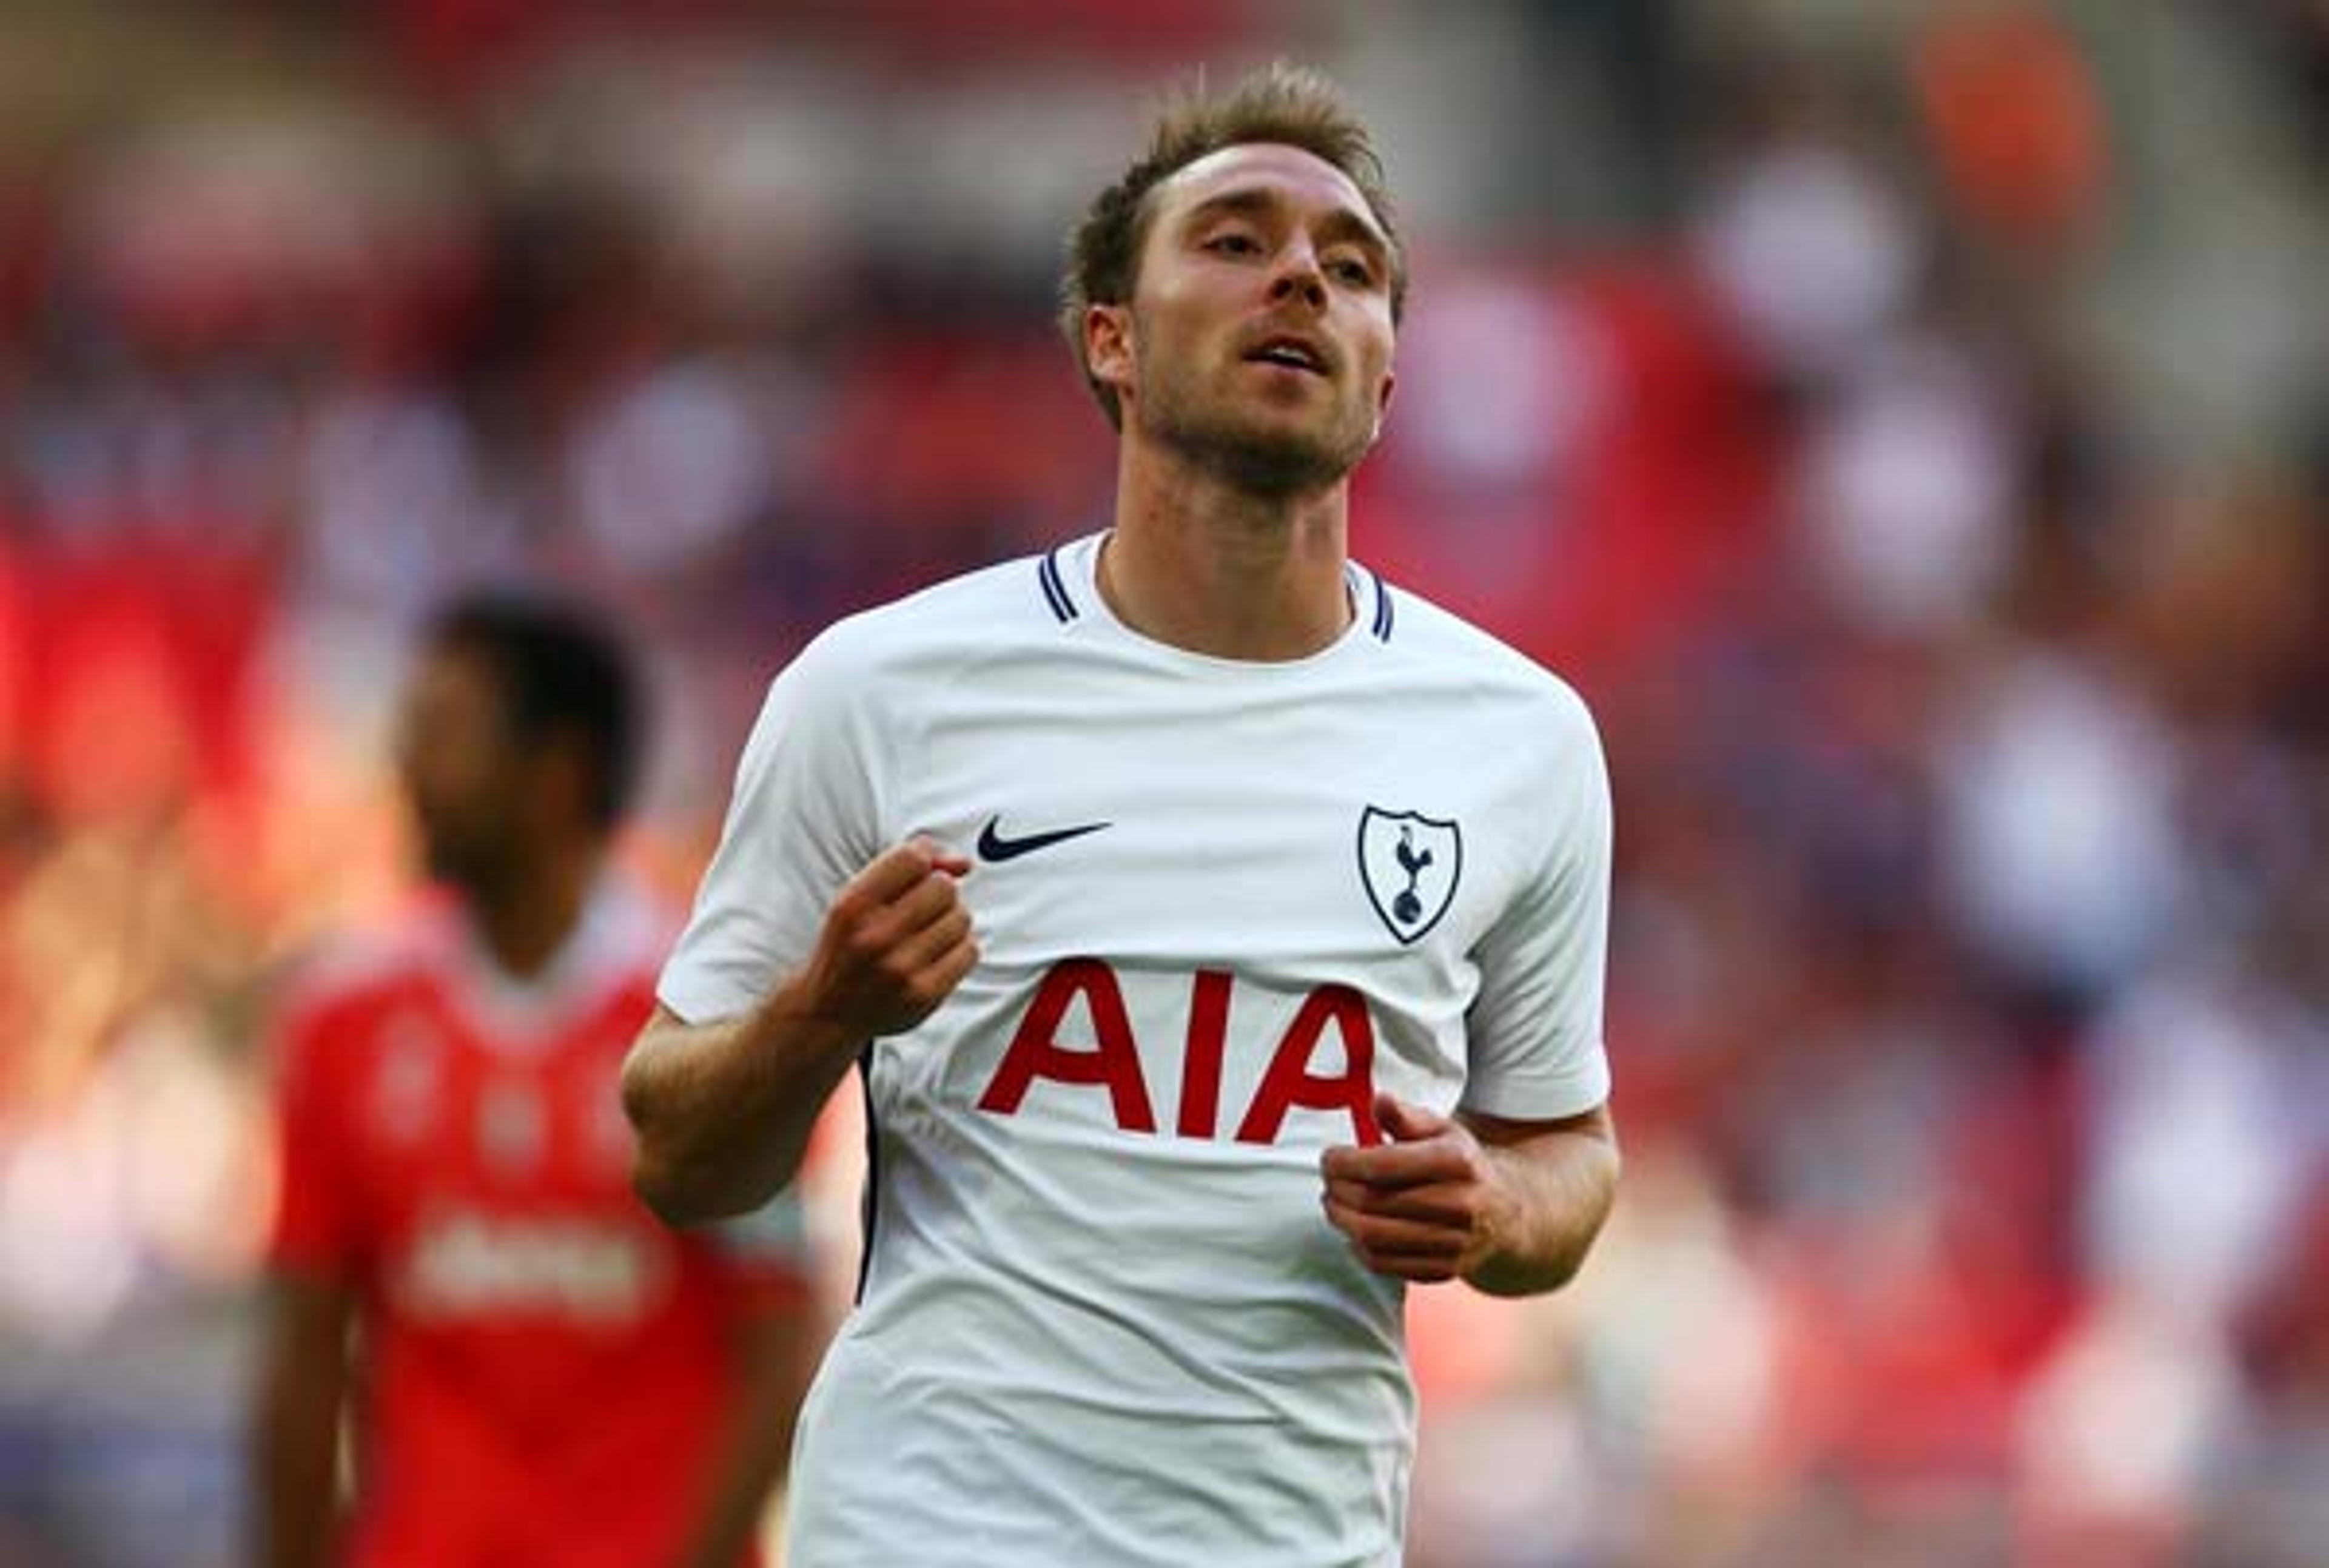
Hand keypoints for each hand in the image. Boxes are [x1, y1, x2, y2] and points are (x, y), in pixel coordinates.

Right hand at [795, 838, 977, 1039]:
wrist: (830, 1013)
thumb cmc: (850, 946)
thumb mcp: (857, 899)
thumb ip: (904, 867)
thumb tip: (964, 863)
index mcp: (853, 906)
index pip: (912, 858)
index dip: (926, 860)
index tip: (921, 875)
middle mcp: (875, 937)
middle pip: (943, 887)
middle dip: (939, 893)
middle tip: (921, 911)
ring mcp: (901, 969)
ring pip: (961, 918)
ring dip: (951, 922)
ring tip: (926, 936)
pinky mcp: (925, 994)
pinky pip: (969, 951)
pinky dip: (959, 950)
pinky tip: (935, 957)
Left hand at [1320, 1093, 1509, 1284]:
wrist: (1505, 1214)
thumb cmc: (1460, 1164)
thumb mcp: (1442, 1131)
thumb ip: (1407, 1117)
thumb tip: (1380, 1100)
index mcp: (1458, 1162)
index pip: (1384, 1165)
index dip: (1344, 1163)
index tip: (1329, 1158)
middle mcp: (1461, 1205)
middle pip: (1374, 1203)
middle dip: (1338, 1191)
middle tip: (1328, 1182)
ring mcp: (1455, 1243)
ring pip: (1374, 1238)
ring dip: (1341, 1220)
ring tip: (1333, 1204)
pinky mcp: (1444, 1270)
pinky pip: (1384, 1264)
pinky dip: (1359, 1248)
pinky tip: (1354, 1230)